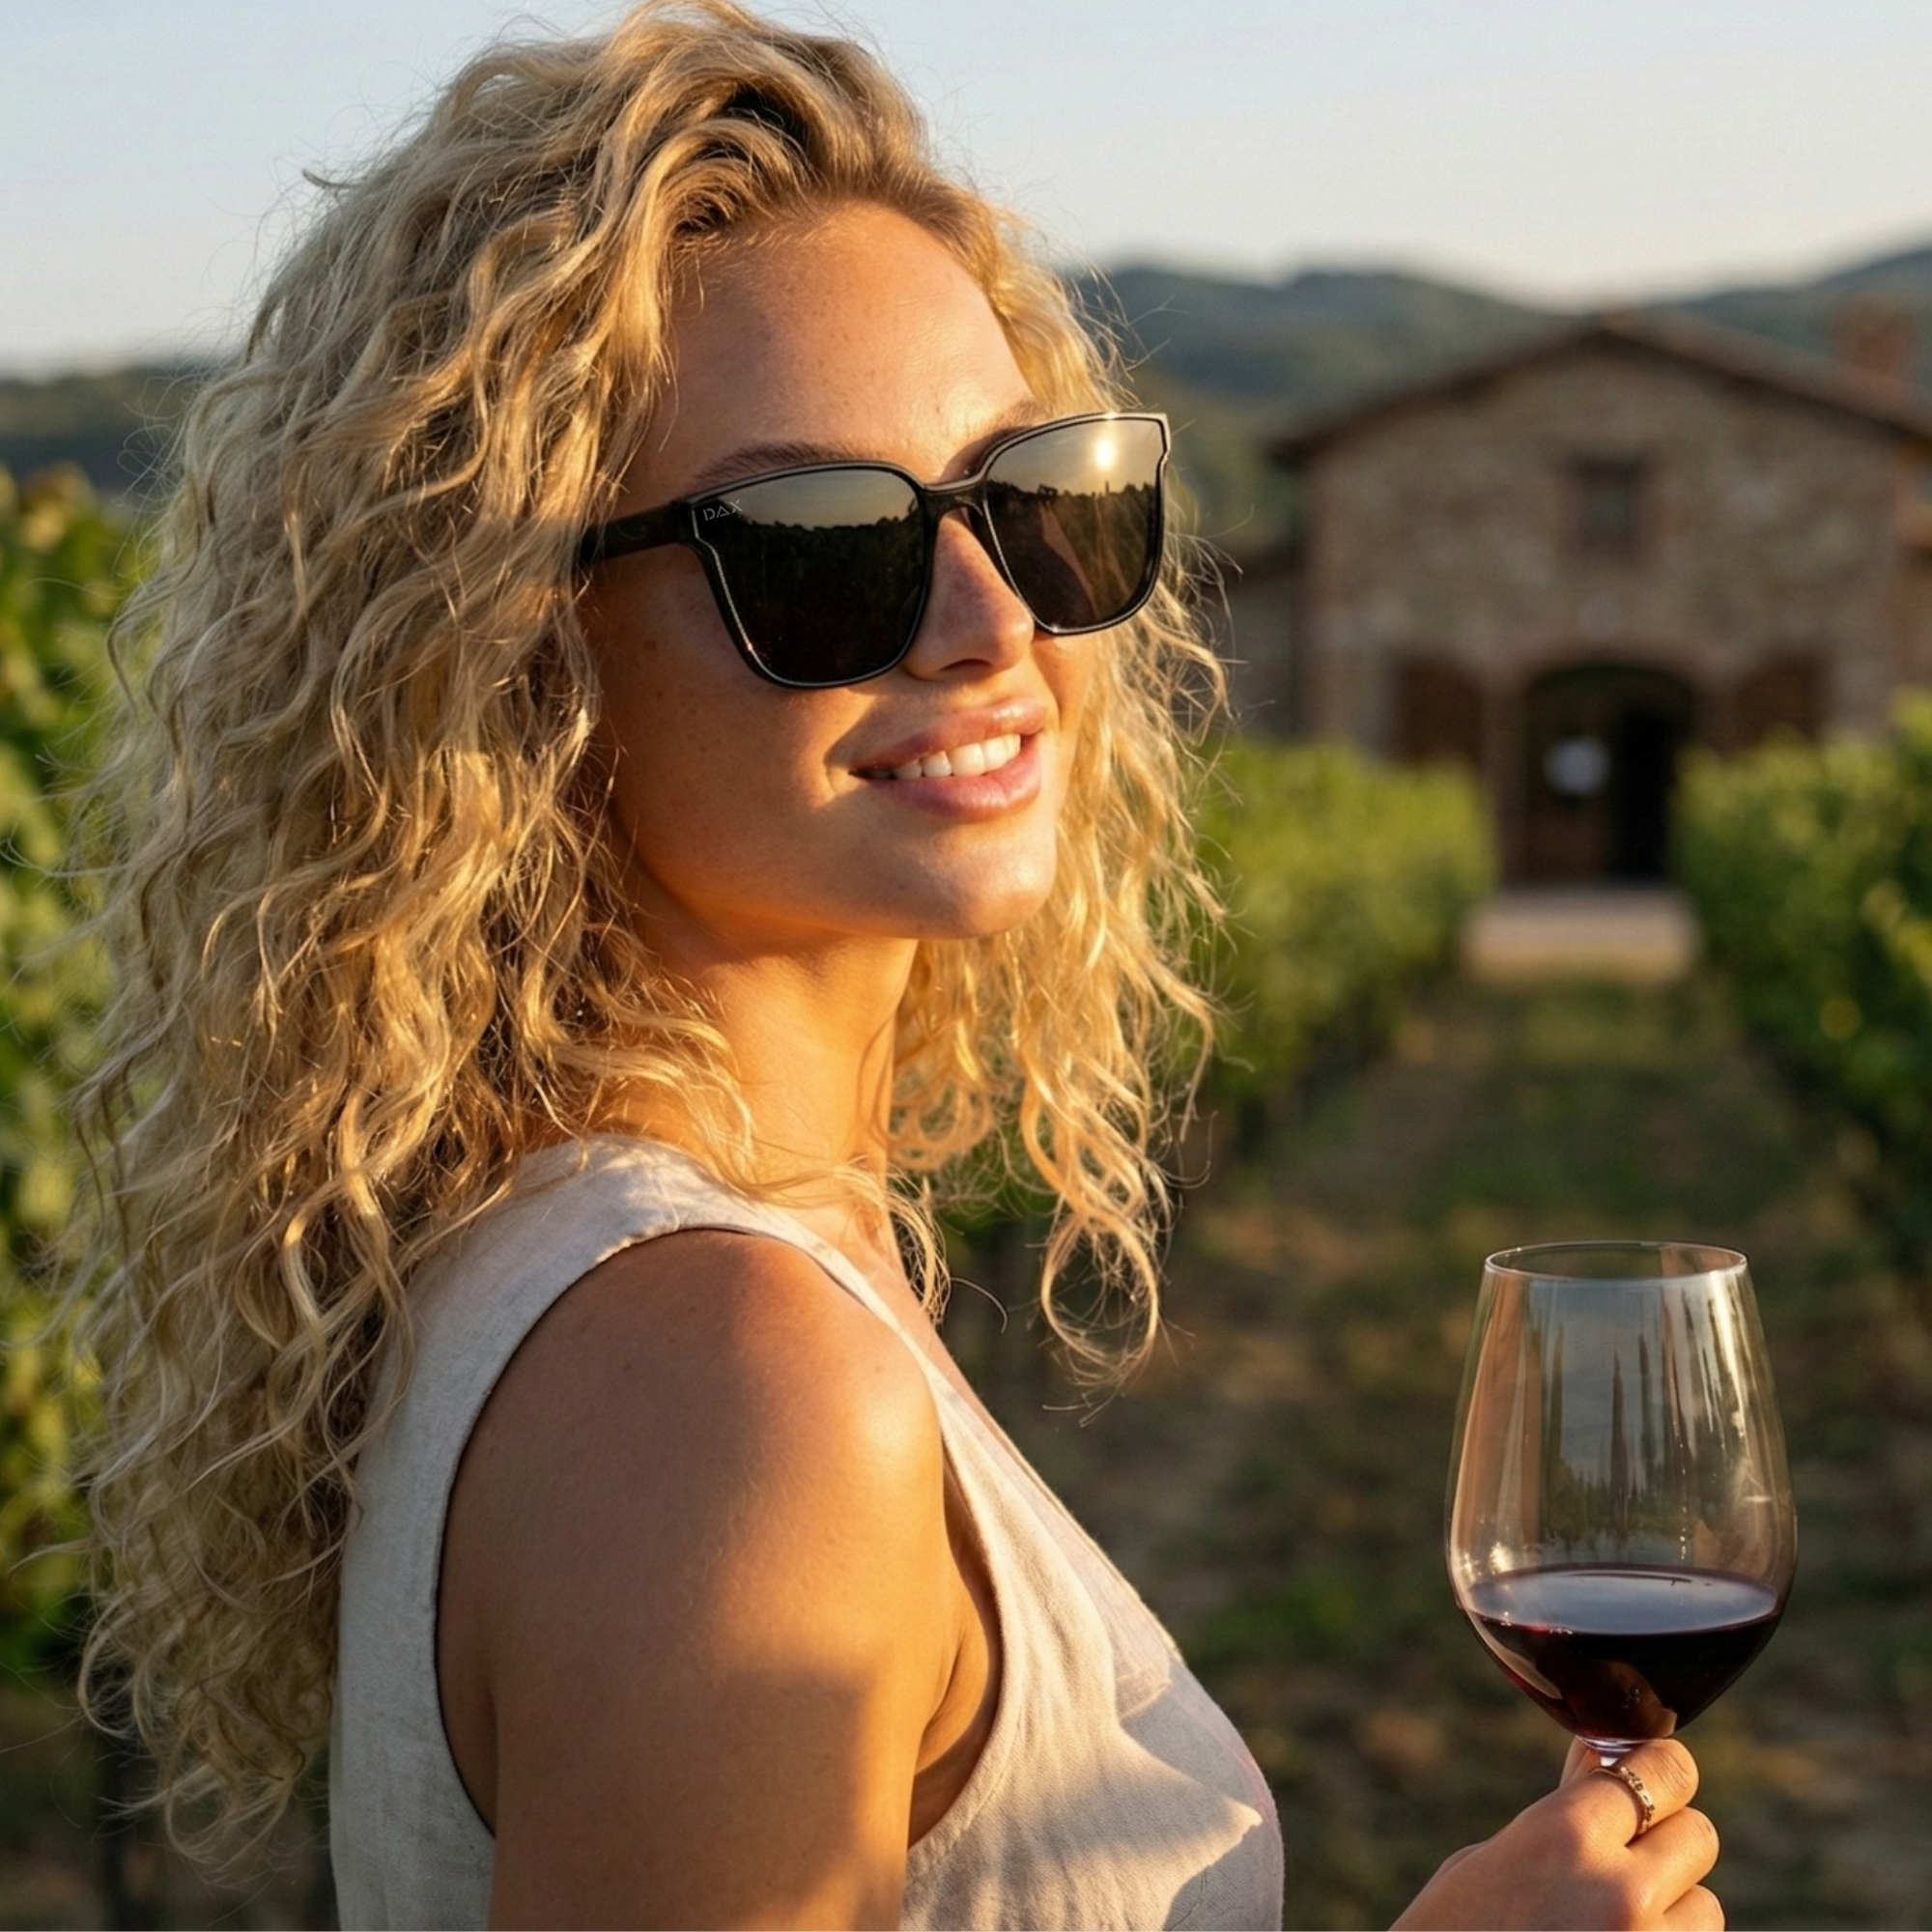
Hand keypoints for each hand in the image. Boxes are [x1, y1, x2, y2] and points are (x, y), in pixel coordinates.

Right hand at [1391, 1740, 1721, 1929]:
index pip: (1667, 1772)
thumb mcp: (1499, 1856)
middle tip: (1626, 1857)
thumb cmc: (1456, 1928)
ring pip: (1706, 1906)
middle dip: (1667, 1839)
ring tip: (1613, 1921)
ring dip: (1674, 1908)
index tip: (1651, 1774)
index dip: (1661, 1770)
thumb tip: (1605, 1759)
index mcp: (1569, 1835)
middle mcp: (1621, 1891)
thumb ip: (1566, 1809)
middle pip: (1699, 1834)